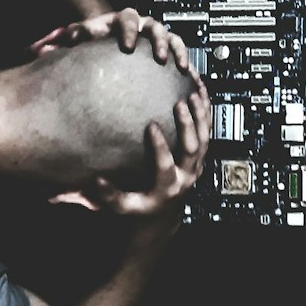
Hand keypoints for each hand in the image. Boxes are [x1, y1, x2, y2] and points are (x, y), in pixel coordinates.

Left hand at [28, 9, 198, 78]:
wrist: (110, 39)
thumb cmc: (94, 40)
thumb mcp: (80, 41)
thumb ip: (64, 45)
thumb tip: (43, 51)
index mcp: (117, 21)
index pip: (123, 20)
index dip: (125, 31)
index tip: (124, 44)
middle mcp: (138, 25)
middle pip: (150, 24)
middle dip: (153, 38)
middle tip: (153, 52)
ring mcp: (153, 36)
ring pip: (168, 35)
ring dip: (173, 49)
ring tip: (177, 64)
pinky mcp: (163, 50)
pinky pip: (178, 51)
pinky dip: (183, 61)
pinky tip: (187, 75)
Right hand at [88, 84, 211, 218]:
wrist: (165, 213)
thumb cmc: (142, 208)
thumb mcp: (125, 207)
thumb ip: (110, 196)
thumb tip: (97, 180)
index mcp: (167, 186)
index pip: (166, 164)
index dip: (161, 146)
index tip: (152, 126)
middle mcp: (186, 175)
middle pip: (193, 149)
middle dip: (188, 125)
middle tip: (181, 103)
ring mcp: (196, 164)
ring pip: (205, 138)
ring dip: (201, 115)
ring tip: (195, 93)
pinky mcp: (200, 156)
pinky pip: (208, 130)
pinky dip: (207, 110)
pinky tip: (202, 91)